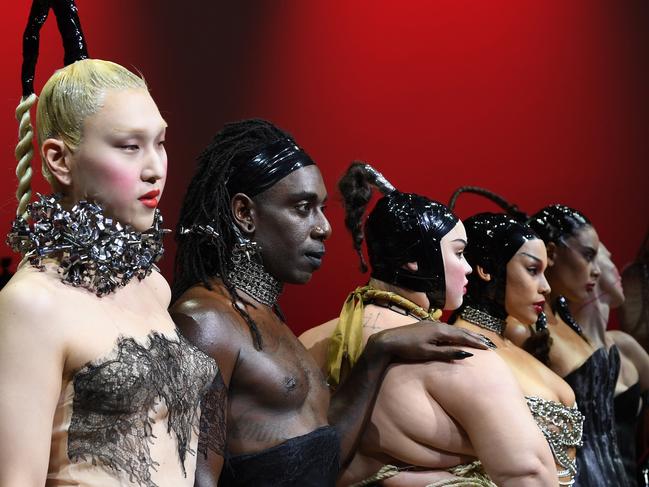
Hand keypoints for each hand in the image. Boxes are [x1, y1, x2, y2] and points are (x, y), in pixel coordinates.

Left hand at [371, 320, 489, 361]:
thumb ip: (448, 354)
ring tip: (476, 339)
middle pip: (460, 332)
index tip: (488, 348)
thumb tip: (467, 353)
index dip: (476, 342)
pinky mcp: (426, 326)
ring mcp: (431, 324)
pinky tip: (456, 336)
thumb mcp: (429, 353)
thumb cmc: (408, 349)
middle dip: (474, 337)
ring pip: (453, 330)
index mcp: (440, 331)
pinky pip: (446, 329)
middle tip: (488, 343)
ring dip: (465, 335)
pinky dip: (455, 334)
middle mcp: (438, 325)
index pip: (463, 337)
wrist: (388, 340)